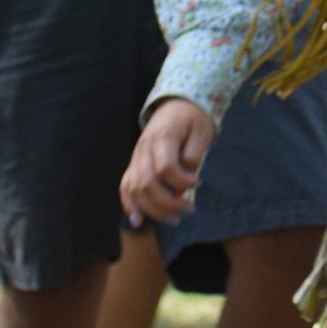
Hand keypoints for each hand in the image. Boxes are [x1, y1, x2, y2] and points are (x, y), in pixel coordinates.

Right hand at [122, 98, 215, 225]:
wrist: (175, 106)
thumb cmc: (191, 119)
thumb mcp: (200, 130)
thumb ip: (193, 153)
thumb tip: (187, 176)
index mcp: (162, 137)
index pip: (165, 167)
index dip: (182, 181)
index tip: (199, 183)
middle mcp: (143, 149)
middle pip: (147, 183)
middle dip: (168, 203)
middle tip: (189, 210)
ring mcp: (135, 158)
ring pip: (135, 189)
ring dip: (153, 209)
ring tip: (174, 219)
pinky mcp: (134, 164)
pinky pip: (125, 187)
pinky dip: (129, 205)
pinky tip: (138, 221)